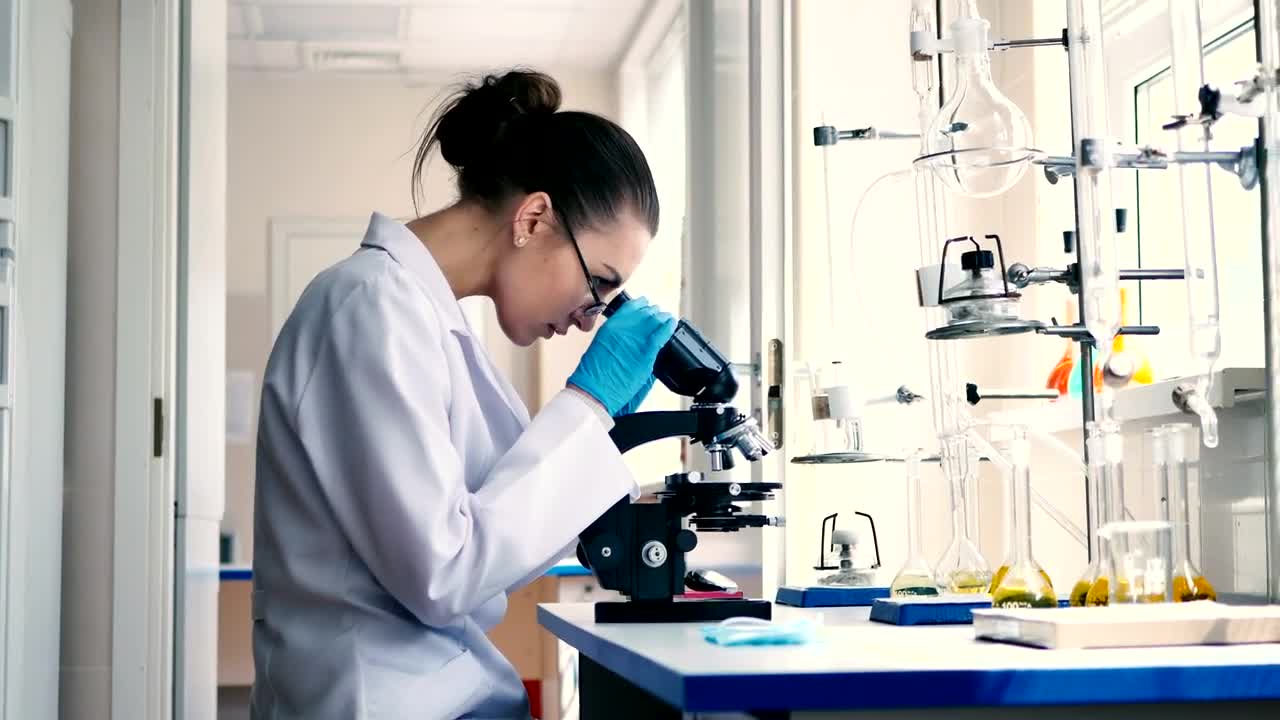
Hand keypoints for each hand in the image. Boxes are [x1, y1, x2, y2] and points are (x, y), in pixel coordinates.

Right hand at [567, 297, 675, 415]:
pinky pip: (662, 332)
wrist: (594, 391)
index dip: (642, 306)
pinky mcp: (646, 351)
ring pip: (656, 319)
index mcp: (610, 326)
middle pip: (646, 312)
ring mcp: (635, 338)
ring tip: (667, 321)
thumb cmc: (594, 376)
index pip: (631, 306)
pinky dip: (669, 326)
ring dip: (662, 319)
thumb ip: (616, 339)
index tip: (647, 308)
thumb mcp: (601, 348)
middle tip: (660, 318)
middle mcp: (623, 327)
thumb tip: (630, 338)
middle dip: (654, 314)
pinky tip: (672, 324)